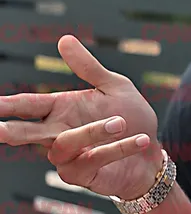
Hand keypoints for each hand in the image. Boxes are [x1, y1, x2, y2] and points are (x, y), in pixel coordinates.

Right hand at [0, 35, 162, 198]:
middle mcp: (58, 133)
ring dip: (93, 132)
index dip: (6, 105)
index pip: (27, 105)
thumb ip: (89, 67)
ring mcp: (68, 157)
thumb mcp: (114, 86)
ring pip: (65, 144)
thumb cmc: (132, 117)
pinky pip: (92, 160)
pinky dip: (116, 148)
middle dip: (10, 131)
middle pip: (26, 133)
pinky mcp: (83, 175)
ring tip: (121, 122)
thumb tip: (63, 39)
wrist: (154, 150)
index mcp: (60, 109)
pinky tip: (140, 139)